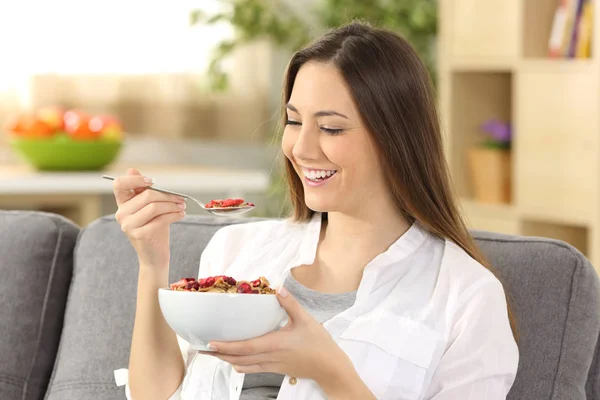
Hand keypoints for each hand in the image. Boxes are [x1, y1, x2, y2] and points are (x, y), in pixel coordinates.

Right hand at [113, 168, 186, 267]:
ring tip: (182, 207)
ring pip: (154, 207)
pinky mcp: (140, 235)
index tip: (153, 181)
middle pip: (145, 195)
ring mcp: (129, 225)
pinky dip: (174, 215)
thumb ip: (142, 191)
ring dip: (172, 205)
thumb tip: (132, 170)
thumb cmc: (153, 229)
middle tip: (180, 198)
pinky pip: (160, 219)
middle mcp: (121, 214)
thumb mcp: (148, 208)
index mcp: (122, 204)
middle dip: (167, 195)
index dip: (135, 179)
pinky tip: (180, 215)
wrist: (154, 256)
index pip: (119, 184)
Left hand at [199, 286, 358, 392]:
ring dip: (226, 360)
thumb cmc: (319, 344)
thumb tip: (278, 288)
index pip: (245, 347)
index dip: (226, 346)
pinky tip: (235, 360)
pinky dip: (239, 365)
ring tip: (213, 354)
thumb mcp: (306, 320)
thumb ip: (291, 304)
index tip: (211, 343)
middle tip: (202, 349)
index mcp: (275, 344)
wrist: (329, 368)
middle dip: (219, 355)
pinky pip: (252, 369)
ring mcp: (271, 366)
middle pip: (238, 359)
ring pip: (243, 366)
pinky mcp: (275, 369)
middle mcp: (270, 358)